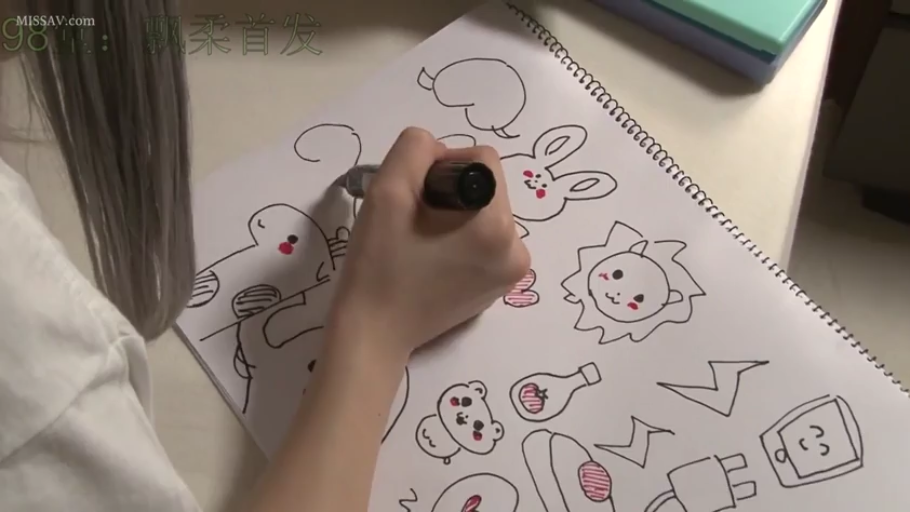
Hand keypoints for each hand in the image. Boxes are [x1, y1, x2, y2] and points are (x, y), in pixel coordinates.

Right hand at [326, 127, 529, 358]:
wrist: (373, 333)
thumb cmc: (378, 265)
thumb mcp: (387, 191)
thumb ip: (416, 149)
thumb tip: (437, 151)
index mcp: (498, 226)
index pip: (481, 160)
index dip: (441, 167)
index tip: (414, 197)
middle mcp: (518, 250)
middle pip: (487, 188)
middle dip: (451, 194)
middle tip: (413, 223)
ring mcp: (512, 274)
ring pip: (485, 214)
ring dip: (455, 217)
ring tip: (420, 243)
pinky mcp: (500, 289)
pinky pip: (486, 242)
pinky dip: (461, 241)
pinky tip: (431, 260)